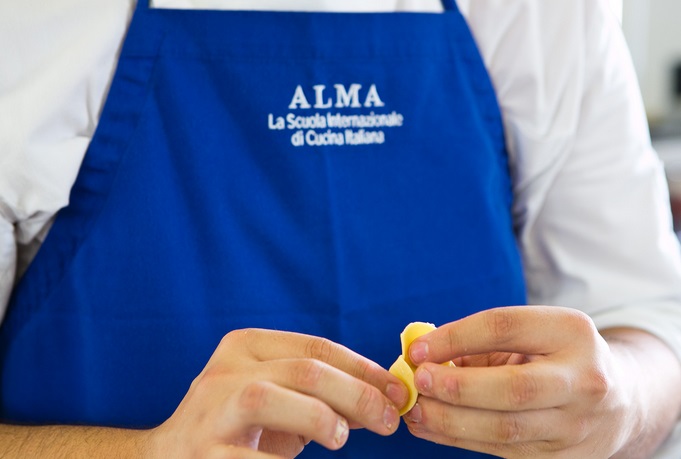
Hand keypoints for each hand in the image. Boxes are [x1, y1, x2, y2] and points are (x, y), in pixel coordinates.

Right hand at [149, 329, 407, 458]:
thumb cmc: (238, 428)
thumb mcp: (279, 399)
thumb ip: (322, 394)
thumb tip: (384, 398)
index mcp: (246, 346)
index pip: (316, 347)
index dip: (363, 368)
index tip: (397, 390)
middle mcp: (226, 370)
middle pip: (304, 370)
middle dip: (356, 393)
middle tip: (388, 420)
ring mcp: (211, 410)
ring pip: (270, 397)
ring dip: (320, 417)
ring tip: (340, 437)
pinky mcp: (203, 453)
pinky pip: (251, 457)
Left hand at [402, 306, 637, 457]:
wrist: (618, 400)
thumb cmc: (554, 358)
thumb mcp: (531, 335)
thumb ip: (479, 342)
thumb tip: (418, 354)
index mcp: (571, 331)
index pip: (504, 328)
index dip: (455, 337)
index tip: (417, 349)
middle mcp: (583, 380)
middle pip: (512, 388)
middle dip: (456, 387)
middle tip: (418, 381)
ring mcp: (578, 425)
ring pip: (505, 429)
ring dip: (449, 420)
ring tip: (414, 409)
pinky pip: (502, 452)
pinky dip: (458, 439)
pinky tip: (429, 427)